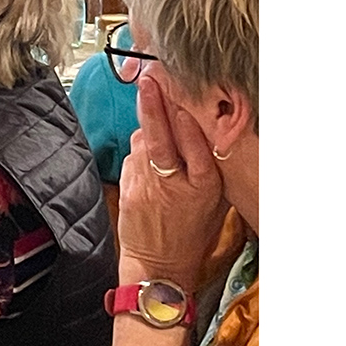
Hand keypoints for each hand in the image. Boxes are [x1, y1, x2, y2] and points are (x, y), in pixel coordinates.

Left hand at [116, 76, 225, 287]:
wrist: (159, 265)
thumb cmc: (193, 230)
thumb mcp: (216, 201)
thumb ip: (211, 166)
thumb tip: (206, 124)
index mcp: (205, 188)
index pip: (197, 149)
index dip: (188, 124)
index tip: (184, 100)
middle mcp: (176, 185)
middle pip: (163, 141)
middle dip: (154, 108)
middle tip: (149, 81)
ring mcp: (148, 187)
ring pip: (144, 143)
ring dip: (147, 122)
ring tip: (150, 97)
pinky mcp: (129, 189)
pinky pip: (133, 156)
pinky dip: (140, 147)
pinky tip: (147, 146)